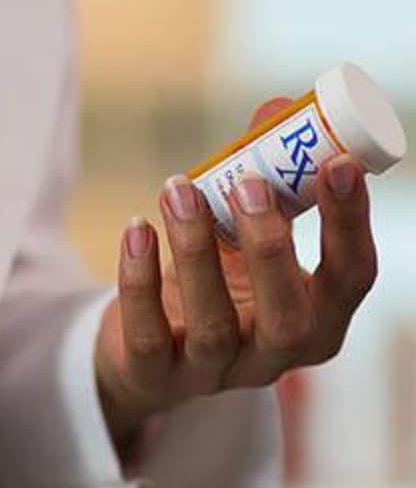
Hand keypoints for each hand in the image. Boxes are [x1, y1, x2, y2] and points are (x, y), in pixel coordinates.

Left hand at [95, 99, 377, 449]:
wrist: (147, 354)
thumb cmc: (216, 285)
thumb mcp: (245, 238)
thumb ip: (266, 178)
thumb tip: (276, 109)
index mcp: (316, 320)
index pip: (351, 280)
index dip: (350, 224)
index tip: (337, 162)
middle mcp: (272, 358)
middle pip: (288, 321)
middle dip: (270, 249)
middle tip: (248, 184)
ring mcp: (213, 374)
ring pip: (212, 328)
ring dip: (196, 252)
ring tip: (178, 189)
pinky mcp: (155, 377)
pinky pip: (148, 338)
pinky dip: (140, 283)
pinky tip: (136, 230)